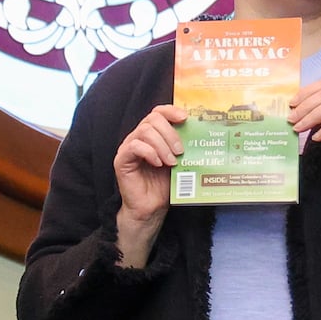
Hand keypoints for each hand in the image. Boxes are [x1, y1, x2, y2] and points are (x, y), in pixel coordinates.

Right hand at [113, 104, 186, 266]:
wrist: (151, 208)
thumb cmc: (164, 185)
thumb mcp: (178, 160)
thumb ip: (182, 144)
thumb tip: (199, 131)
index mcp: (152, 135)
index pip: (158, 112)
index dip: (171, 111)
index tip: (185, 118)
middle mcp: (138, 138)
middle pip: (152, 119)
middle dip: (170, 133)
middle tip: (180, 151)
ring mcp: (128, 148)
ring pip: (144, 131)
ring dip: (162, 145)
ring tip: (171, 162)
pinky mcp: (121, 160)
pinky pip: (135, 147)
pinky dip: (150, 152)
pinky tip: (158, 163)